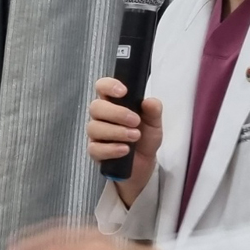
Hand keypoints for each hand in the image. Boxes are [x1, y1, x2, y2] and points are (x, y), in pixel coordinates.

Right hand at [87, 77, 163, 206]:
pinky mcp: (95, 152)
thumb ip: (153, 111)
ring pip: (94, 127)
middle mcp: (101, 117)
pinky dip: (111, 149)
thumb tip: (149, 101)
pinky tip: (125, 150)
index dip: (108, 86)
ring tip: (135, 137)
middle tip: (135, 121)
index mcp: (113, 103)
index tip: (123, 92)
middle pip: (96, 107)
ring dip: (116, 131)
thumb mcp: (154, 123)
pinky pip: (95, 148)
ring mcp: (96, 134)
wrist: (144, 163)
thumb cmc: (145, 138)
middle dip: (116, 113)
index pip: (102, 87)